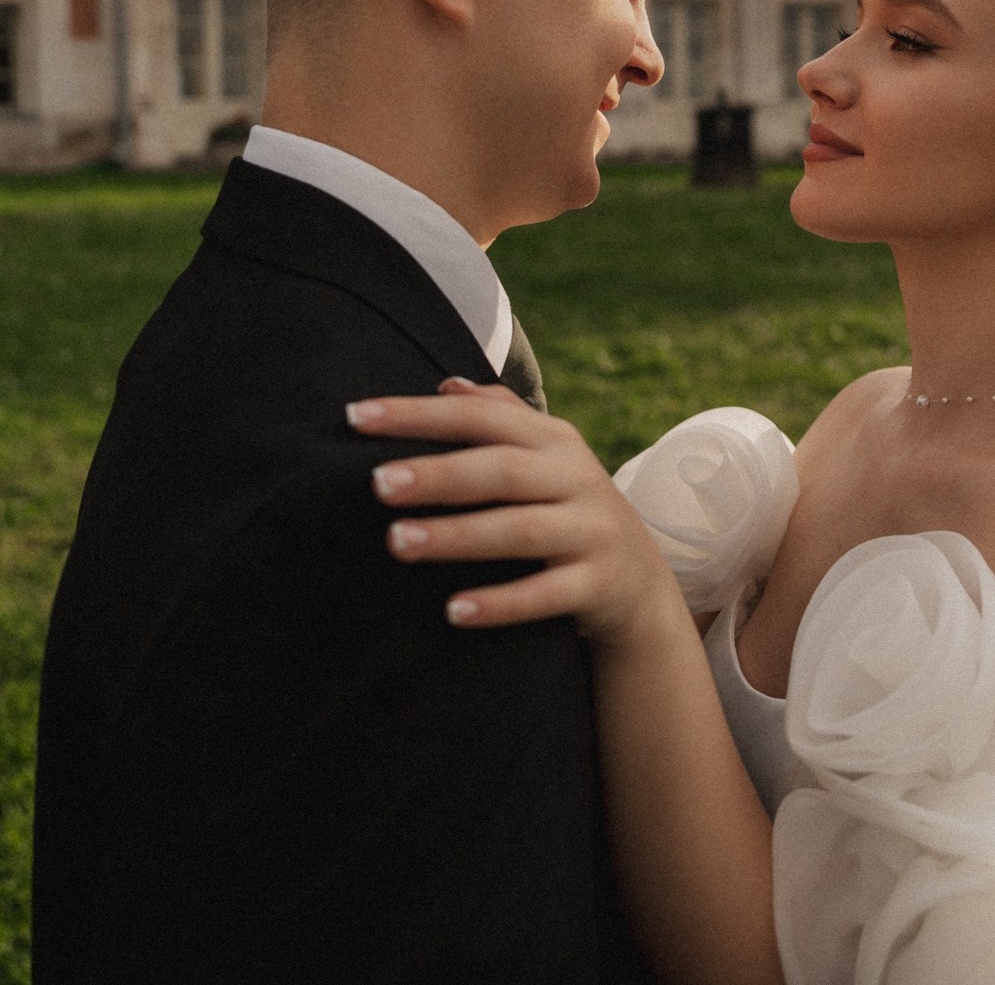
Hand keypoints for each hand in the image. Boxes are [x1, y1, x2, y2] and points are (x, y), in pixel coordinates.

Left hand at [351, 380, 681, 647]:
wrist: (639, 586)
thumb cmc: (569, 512)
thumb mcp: (547, 460)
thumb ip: (501, 418)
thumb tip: (445, 384)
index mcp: (553, 441)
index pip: (480, 417)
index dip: (418, 414)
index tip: (355, 417)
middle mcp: (576, 478)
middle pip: (501, 470)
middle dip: (438, 474)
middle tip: (377, 484)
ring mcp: (590, 531)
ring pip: (520, 530)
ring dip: (457, 536)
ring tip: (397, 542)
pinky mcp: (597, 584)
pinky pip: (546, 594)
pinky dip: (502, 603)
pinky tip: (454, 611)